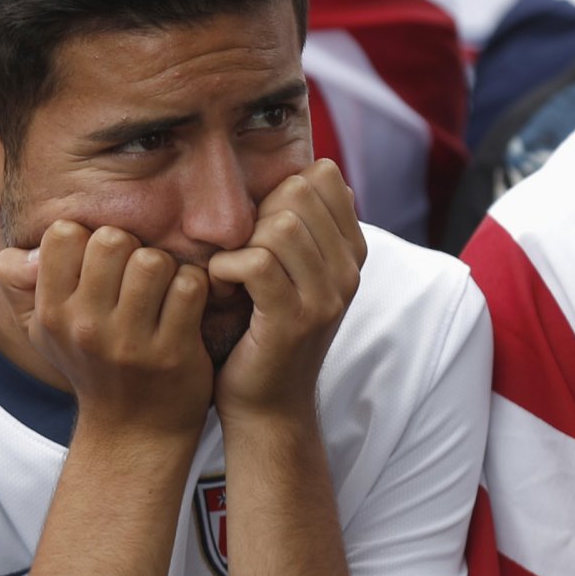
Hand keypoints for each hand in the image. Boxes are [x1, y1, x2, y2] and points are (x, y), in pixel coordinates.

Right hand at [0, 221, 212, 441]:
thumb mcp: (42, 327)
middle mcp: (85, 327)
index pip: (64, 234)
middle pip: (112, 240)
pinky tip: (184, 305)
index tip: (100, 265)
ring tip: (161, 288)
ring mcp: (129, 342)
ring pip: (152, 260)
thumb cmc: (90, 364)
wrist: (133, 431)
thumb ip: (17, 279)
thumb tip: (28, 251)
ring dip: (165, 267)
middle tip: (136, 274)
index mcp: (51, 313)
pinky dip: (193, 288)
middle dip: (131, 247)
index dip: (88, 238)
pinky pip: (188, 286)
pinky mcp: (172, 352)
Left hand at [206, 161, 365, 423]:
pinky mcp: (292, 320)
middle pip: (298, 192)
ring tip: (231, 274)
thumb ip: (300, 225)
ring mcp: (325, 297)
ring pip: (280, 225)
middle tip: (241, 253)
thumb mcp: (293, 273)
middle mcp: (348, 271)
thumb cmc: (265, 333)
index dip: (280, 190)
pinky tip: (222, 288)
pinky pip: (255, 262)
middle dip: (257, 212)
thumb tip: (301, 169)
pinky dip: (226, 268)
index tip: (262, 229)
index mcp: (351, 252)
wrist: (266, 406)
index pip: (322, 176)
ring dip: (240, 243)